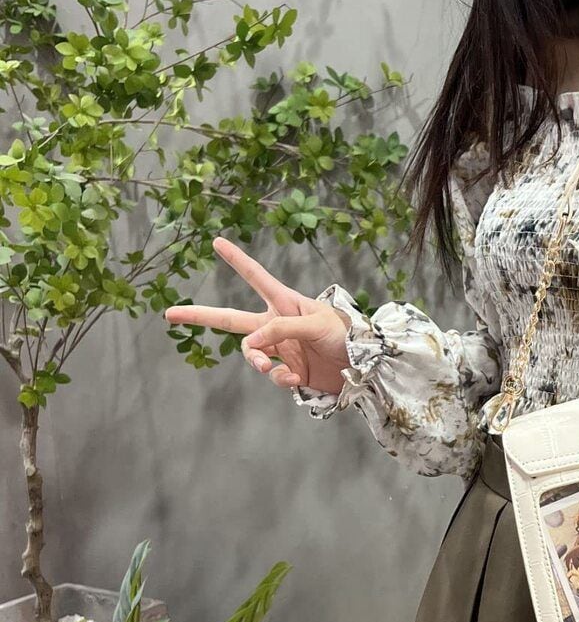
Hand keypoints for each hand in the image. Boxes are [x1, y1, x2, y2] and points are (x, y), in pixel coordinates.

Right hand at [164, 237, 352, 394]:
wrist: (365, 369)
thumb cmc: (347, 336)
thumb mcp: (316, 325)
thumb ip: (282, 328)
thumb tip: (252, 342)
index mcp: (285, 304)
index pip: (257, 278)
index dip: (237, 260)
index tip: (217, 241)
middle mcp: (278, 325)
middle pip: (231, 319)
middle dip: (200, 316)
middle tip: (170, 313)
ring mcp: (282, 349)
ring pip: (252, 354)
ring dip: (258, 361)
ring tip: (272, 368)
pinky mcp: (289, 372)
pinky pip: (273, 376)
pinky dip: (280, 379)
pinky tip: (295, 379)